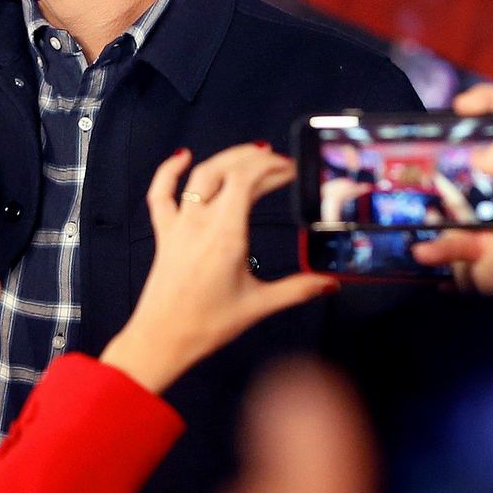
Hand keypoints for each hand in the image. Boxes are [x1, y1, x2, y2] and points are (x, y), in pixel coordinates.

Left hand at [100, 145, 336, 394]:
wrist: (163, 337)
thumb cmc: (209, 323)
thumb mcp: (260, 305)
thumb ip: (298, 290)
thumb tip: (332, 283)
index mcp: (226, 235)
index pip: (245, 181)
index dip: (269, 167)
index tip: (291, 169)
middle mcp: (200, 222)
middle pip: (225, 172)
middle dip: (254, 160)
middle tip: (281, 163)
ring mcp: (178, 225)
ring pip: (198, 177)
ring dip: (224, 160)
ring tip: (251, 154)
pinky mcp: (164, 233)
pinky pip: (161, 194)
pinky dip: (169, 171)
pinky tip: (182, 156)